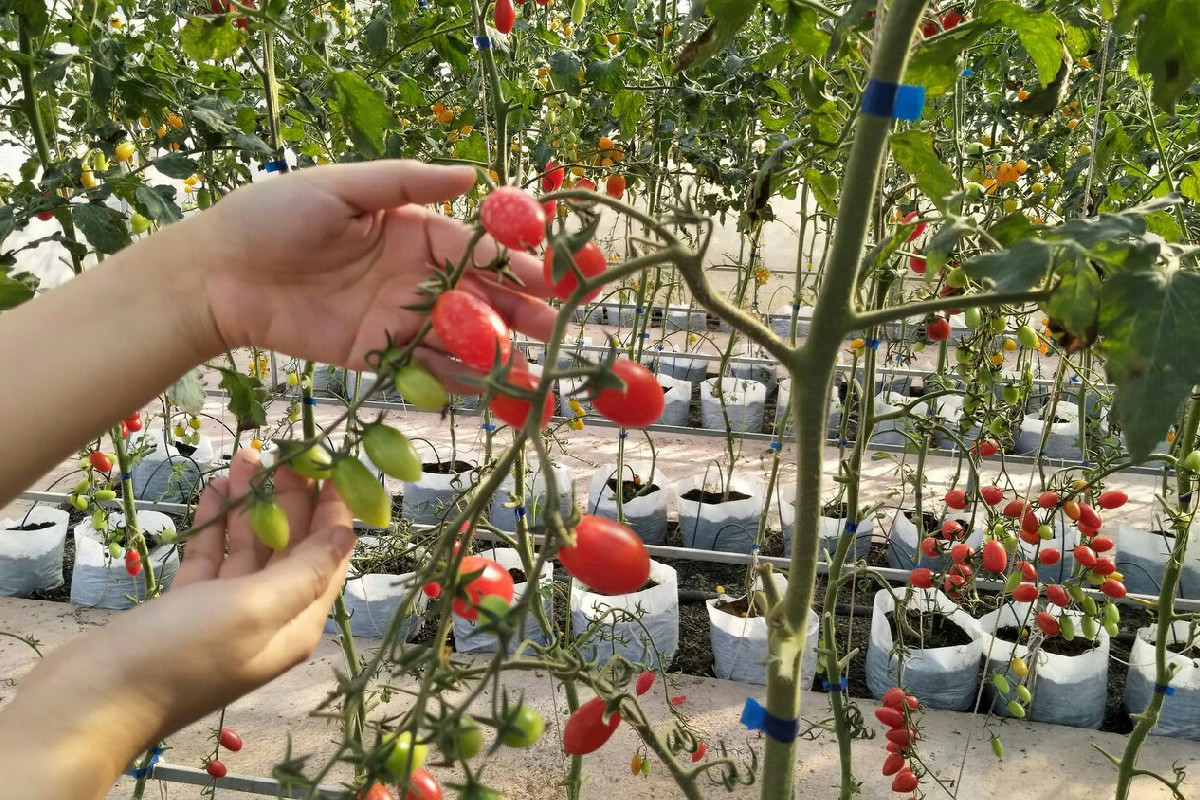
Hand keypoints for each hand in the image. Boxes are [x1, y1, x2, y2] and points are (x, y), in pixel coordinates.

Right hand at [0, 451, 353, 798]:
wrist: (92, 701)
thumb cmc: (181, 653)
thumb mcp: (254, 608)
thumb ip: (305, 571)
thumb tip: (348, 535)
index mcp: (297, 623)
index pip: (329, 556)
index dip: (332, 509)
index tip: (326, 461)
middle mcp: (269, 618)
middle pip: (292, 547)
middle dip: (289, 498)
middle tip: (279, 450)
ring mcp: (225, 614)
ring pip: (250, 547)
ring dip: (250, 503)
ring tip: (244, 457)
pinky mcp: (186, 608)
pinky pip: (213, 557)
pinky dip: (216, 524)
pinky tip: (215, 488)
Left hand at [191, 161, 555, 389]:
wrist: (216, 274)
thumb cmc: (272, 215)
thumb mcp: (340, 186)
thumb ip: (405, 182)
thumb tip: (473, 174)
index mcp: (410, 231)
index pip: (475, 249)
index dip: (514, 264)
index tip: (550, 280)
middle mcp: (412, 275)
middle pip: (477, 297)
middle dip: (517, 313)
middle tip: (553, 331)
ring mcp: (395, 317)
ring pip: (457, 338)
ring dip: (495, 355)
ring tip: (532, 376)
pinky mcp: (373, 354)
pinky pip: (421, 368)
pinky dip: (454, 380)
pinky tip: (485, 391)